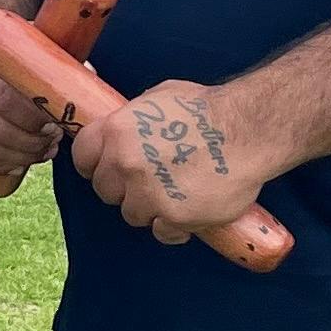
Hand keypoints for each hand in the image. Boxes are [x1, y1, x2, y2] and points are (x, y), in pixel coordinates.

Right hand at [0, 32, 62, 180]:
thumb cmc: (3, 50)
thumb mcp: (28, 44)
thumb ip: (54, 61)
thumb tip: (83, 85)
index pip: (6, 100)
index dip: (34, 120)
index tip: (56, 123)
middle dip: (31, 143)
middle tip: (53, 140)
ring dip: (19, 156)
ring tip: (41, 149)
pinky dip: (0, 161)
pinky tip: (18, 157)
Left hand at [66, 75, 259, 244]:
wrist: (248, 130)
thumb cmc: (209, 109)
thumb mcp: (159, 98)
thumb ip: (132, 117)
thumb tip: (121, 127)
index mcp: (116, 130)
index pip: (82, 156)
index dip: (94, 165)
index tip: (106, 170)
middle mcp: (125, 163)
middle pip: (105, 190)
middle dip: (124, 189)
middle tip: (149, 183)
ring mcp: (147, 193)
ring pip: (132, 214)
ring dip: (150, 209)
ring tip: (176, 195)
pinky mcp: (173, 217)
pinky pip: (162, 232)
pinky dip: (174, 227)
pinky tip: (190, 213)